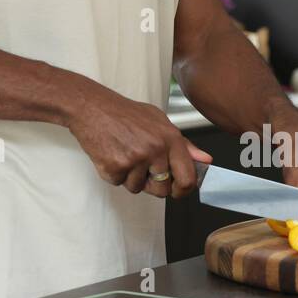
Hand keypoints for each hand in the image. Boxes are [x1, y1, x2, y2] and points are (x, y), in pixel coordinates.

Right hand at [67, 85, 212, 199]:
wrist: (92, 108)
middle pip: (162, 190)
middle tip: (142, 168)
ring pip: (138, 188)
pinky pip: (119, 183)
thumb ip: (183, 144)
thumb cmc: (125, 113)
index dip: (183, 190)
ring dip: (130, 177)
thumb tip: (205, 160)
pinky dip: (115, 173)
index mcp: (170, 139)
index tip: (177, 190)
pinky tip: (112, 154)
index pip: (187, 178)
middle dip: (153, 186)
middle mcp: (155, 150)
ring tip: (123, 153)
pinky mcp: (115, 167)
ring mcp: (135, 160)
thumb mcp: (159, 121)